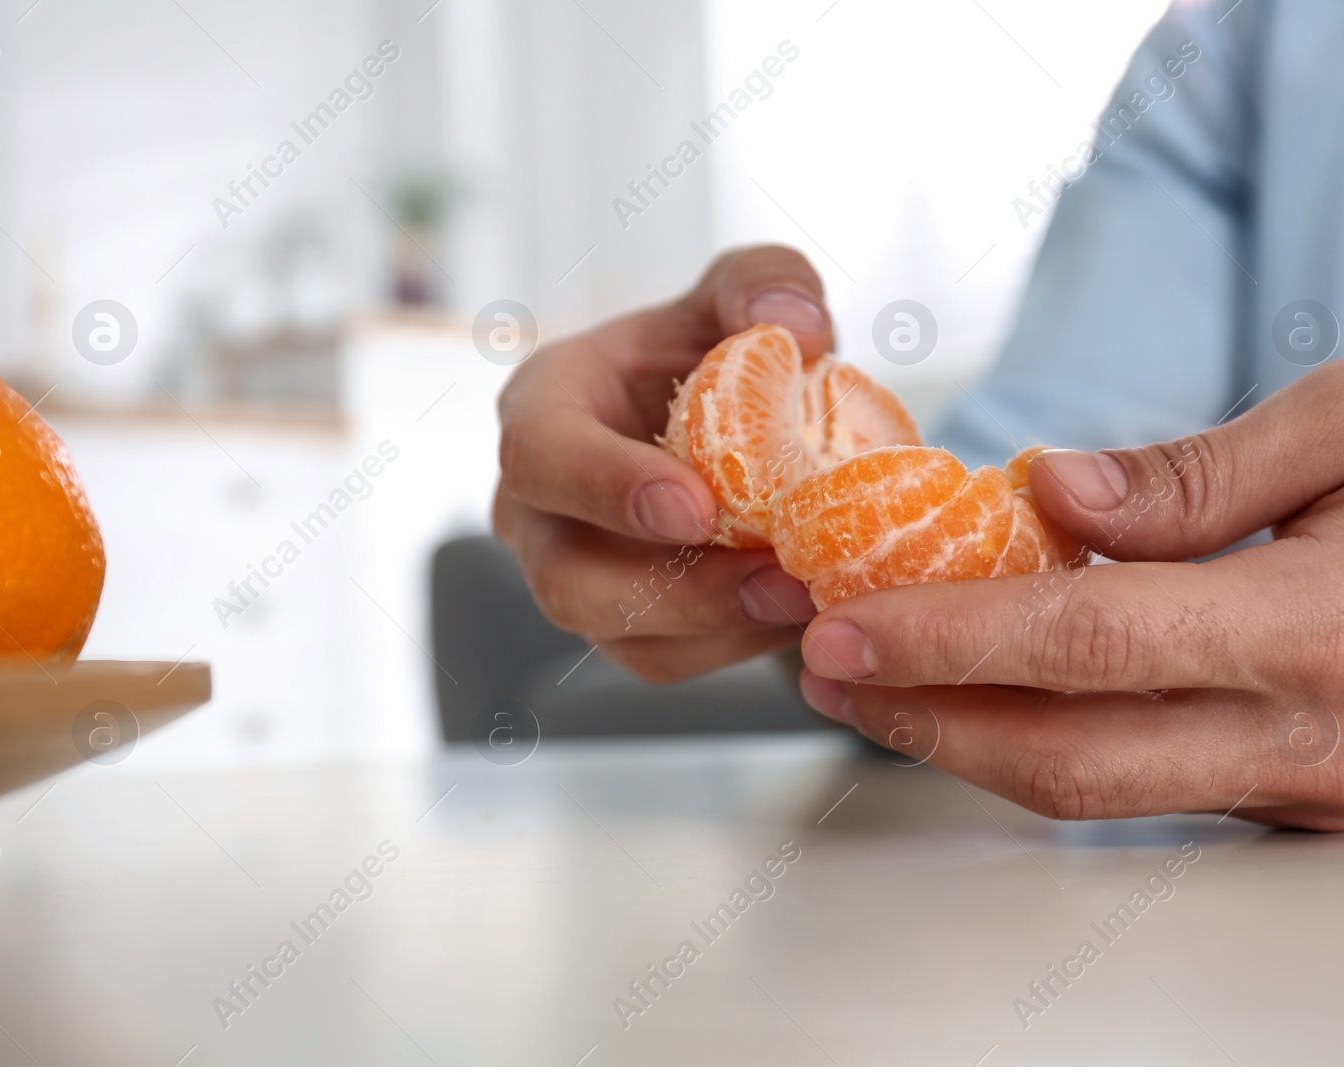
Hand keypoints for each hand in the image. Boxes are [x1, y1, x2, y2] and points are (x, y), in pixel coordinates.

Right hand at [494, 246, 828, 681]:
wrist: (728, 423)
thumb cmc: (711, 349)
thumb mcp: (739, 290)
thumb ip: (767, 279)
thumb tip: (800, 327)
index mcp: (543, 409)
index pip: (541, 456)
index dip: (608, 487)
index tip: (697, 508)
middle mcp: (536, 506)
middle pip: (567, 578)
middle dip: (675, 590)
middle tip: (778, 578)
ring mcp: (570, 574)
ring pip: (619, 635)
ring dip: (717, 628)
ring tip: (807, 599)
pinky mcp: (620, 628)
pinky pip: (666, 659)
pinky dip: (735, 646)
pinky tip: (798, 610)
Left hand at [797, 358, 1343, 828]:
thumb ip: (1197, 470)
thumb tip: (1051, 496)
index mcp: (1332, 625)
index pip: (1096, 648)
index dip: (955, 641)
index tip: (847, 620)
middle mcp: (1315, 736)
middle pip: (1071, 760)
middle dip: (924, 719)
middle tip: (822, 665)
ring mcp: (1308, 786)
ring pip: (1097, 791)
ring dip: (965, 741)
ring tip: (870, 681)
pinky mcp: (1298, 799)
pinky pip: (1144, 783)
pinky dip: (1043, 740)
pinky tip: (979, 692)